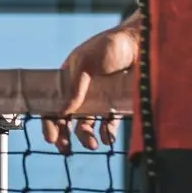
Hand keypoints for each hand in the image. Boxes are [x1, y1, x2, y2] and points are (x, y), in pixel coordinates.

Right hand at [40, 18, 138, 153]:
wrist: (142, 44)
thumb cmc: (110, 46)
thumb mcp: (87, 62)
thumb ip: (75, 86)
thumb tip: (63, 111)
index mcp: (68, 79)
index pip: (53, 103)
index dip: (49, 120)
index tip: (50, 137)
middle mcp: (82, 91)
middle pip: (68, 118)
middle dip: (64, 134)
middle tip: (64, 149)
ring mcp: (99, 99)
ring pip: (87, 123)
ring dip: (85, 136)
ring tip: (91, 145)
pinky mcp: (116, 104)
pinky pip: (109, 124)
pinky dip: (106, 133)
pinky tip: (107, 140)